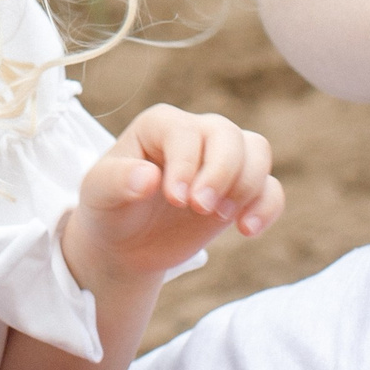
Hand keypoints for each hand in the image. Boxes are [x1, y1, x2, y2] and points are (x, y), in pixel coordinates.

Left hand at [67, 105, 283, 284]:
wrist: (125, 244)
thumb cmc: (109, 208)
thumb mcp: (98, 194)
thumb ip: (118, 180)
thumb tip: (149, 178)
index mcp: (161, 125)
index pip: (187, 133)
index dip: (187, 165)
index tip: (175, 199)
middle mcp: (196, 134)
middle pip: (229, 135)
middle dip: (222, 173)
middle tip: (200, 209)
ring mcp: (221, 160)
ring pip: (257, 151)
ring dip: (247, 186)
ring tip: (221, 218)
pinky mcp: (238, 190)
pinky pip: (271, 188)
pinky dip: (267, 207)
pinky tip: (246, 230)